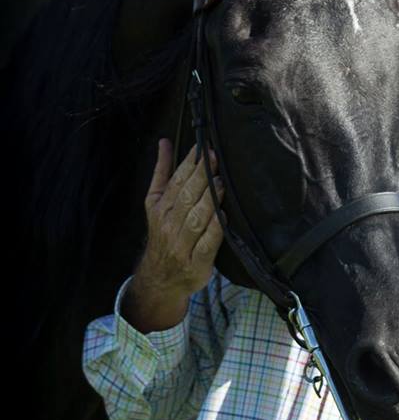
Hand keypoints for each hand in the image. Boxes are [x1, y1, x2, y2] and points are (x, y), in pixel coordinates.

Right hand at [123, 140, 224, 331]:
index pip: (176, 181)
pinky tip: (222, 215)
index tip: (205, 149)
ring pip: (196, 218)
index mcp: (159, 206)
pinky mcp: (196, 262)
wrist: (159, 277)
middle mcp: (168, 224)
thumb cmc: (164, 232)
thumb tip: (165, 142)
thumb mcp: (156, 202)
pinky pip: (206, 243)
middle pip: (186, 197)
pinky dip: (214, 229)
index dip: (190, 164)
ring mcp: (181, 244)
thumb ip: (162, 172)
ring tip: (221, 182)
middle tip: (216, 159)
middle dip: (201, 176)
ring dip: (209, 199)